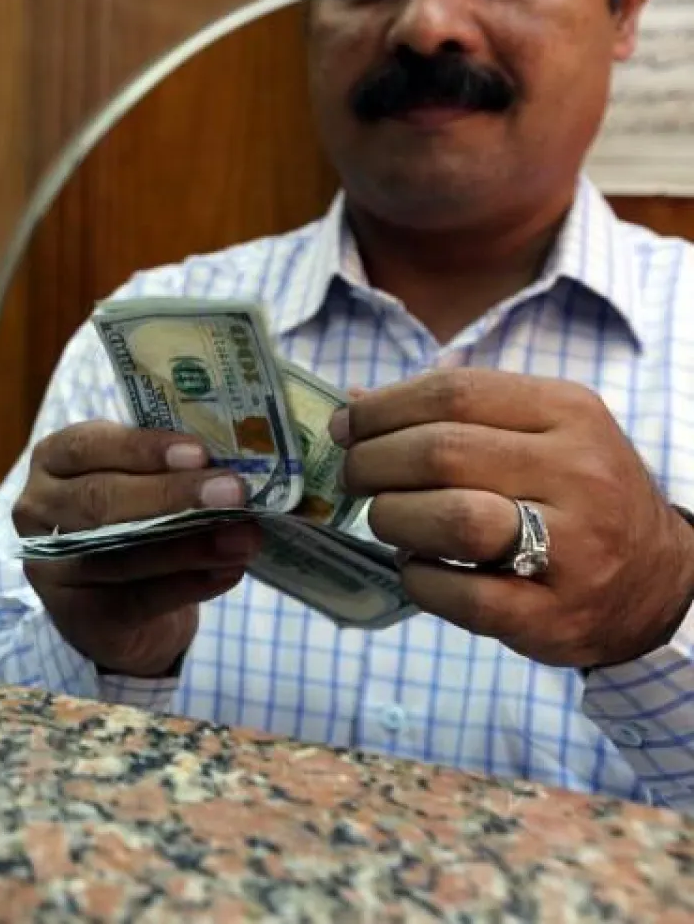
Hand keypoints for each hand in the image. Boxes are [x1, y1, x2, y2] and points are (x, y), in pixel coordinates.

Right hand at [14, 421, 262, 677]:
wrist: (118, 606)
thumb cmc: (131, 521)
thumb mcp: (136, 481)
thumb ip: (165, 469)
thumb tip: (228, 464)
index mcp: (51, 460)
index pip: (88, 446)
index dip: (142, 448)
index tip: (200, 453)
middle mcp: (36, 510)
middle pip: (101, 499)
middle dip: (173, 495)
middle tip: (233, 492)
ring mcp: (50, 569)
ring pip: (120, 554)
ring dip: (191, 545)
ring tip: (244, 537)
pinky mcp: (78, 616)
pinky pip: (136, 599)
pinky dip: (188, 585)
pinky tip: (228, 571)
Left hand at [336, 369, 693, 668]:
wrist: (658, 580)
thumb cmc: (571, 494)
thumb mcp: (536, 432)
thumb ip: (452, 413)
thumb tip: (353, 403)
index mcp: (568, 413)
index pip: (453, 392)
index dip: (381, 409)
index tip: (346, 426)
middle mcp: (578, 473)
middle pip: (441, 452)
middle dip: (373, 463)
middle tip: (355, 477)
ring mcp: (573, 548)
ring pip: (451, 518)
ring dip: (393, 518)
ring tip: (387, 520)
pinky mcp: (552, 614)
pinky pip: (459, 593)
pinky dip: (417, 578)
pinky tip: (417, 568)